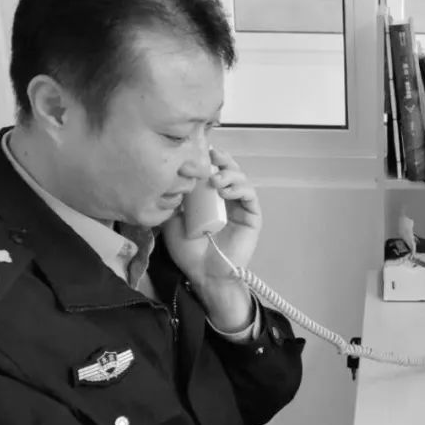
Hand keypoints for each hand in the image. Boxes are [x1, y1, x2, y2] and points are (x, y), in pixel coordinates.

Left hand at [162, 149, 260, 329]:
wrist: (204, 273)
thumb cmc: (188, 251)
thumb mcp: (173, 219)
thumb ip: (175, 199)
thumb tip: (175, 175)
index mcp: (208, 198)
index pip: (211, 170)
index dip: (207, 159)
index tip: (196, 152)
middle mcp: (225, 198)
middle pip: (228, 170)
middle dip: (221, 160)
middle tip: (210, 156)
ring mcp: (240, 206)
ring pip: (241, 179)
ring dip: (229, 174)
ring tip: (215, 180)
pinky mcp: (252, 216)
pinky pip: (249, 195)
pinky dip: (239, 188)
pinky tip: (225, 191)